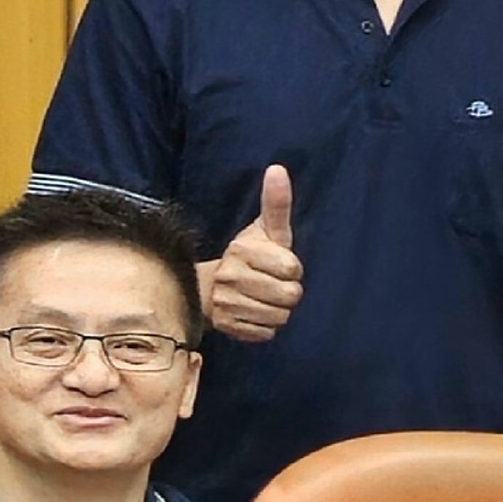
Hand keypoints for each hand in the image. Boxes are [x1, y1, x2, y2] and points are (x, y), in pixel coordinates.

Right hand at [202, 168, 304, 344]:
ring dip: (278, 311)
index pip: (292, 268)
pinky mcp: (227, 327)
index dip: (292, 269)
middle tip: (274, 286)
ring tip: (264, 300)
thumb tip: (278, 169)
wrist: (210, 289)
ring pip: (279, 316)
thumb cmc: (250, 257)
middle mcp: (230, 276)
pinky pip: (265, 333)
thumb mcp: (265, 230)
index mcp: (242, 250)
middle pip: (289, 295)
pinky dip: (265, 327)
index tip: (279, 266)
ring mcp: (226, 304)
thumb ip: (276, 203)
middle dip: (288, 293)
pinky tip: (255, 315)